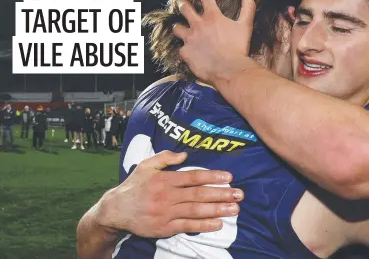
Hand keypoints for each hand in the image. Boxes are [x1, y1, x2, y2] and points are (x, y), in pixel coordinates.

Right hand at [98, 150, 243, 237]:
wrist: (116, 210)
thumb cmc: (134, 185)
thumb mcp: (146, 165)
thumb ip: (165, 157)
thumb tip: (185, 154)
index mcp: (165, 180)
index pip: (193, 177)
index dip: (212, 177)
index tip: (229, 177)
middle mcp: (167, 196)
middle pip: (199, 195)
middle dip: (221, 194)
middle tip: (239, 194)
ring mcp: (166, 213)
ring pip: (196, 211)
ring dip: (217, 210)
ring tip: (235, 209)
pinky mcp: (165, 228)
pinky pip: (188, 226)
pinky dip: (204, 225)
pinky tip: (218, 224)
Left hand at [172, 0, 256, 85]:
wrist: (229, 69)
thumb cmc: (238, 48)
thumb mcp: (245, 26)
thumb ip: (247, 7)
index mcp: (213, 17)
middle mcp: (198, 25)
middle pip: (185, 9)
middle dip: (182, 3)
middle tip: (181, 1)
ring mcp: (190, 39)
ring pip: (178, 28)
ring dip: (178, 27)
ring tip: (178, 28)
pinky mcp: (186, 52)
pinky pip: (181, 49)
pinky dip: (185, 49)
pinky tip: (187, 52)